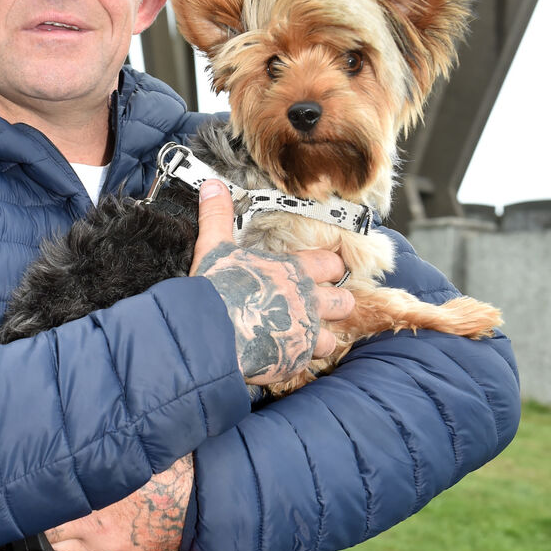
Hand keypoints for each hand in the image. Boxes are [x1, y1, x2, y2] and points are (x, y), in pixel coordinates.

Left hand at [44, 454, 192, 550]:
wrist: (196, 503)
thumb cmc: (163, 476)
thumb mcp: (121, 463)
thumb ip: (91, 466)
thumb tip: (70, 452)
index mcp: (90, 510)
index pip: (48, 519)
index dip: (47, 508)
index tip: (47, 500)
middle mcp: (95, 537)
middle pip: (55, 540)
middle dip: (56, 525)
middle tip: (62, 511)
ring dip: (73, 539)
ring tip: (83, 521)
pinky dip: (93, 549)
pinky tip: (103, 533)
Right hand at [190, 180, 353, 385]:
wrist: (206, 332)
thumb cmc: (214, 287)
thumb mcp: (214, 246)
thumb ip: (217, 215)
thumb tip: (212, 185)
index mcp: (295, 271)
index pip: (333, 265)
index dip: (330, 269)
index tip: (323, 272)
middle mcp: (307, 301)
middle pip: (344, 302)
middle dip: (334, 304)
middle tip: (315, 306)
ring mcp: (303, 334)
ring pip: (332, 339)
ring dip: (319, 339)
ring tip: (300, 338)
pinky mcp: (293, 361)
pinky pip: (307, 364)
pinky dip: (297, 361)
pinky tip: (282, 358)